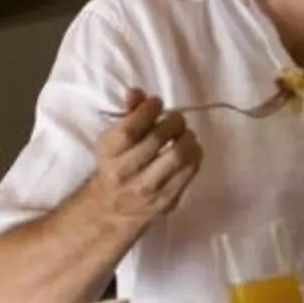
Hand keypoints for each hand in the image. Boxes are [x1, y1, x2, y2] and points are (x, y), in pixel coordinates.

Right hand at [83, 88, 201, 231]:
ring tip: (184, 134)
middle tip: (176, 119)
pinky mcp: (166, 201)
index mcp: (108, 153)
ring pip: (178, 156)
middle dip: (173, 121)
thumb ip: (127, 114)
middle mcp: (125, 172)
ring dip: (187, 138)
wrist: (111, 210)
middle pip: (158, 139)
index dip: (148, 110)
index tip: (156, 103)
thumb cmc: (114, 166)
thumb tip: (137, 92)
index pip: (130, 129)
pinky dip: (194, 155)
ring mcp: (147, 189)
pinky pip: (189, 172)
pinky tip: (189, 150)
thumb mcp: (112, 140)